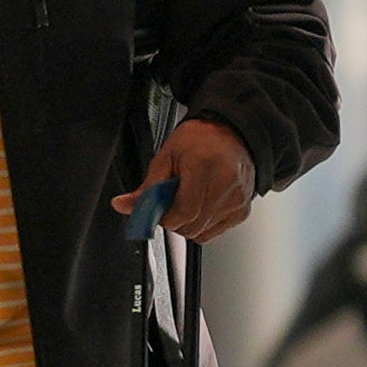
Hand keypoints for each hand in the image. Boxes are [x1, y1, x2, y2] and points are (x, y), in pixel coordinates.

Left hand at [114, 115, 257, 242]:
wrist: (230, 134)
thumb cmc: (200, 140)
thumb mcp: (166, 157)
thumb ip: (147, 188)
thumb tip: (124, 205)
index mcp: (203, 166)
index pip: (183, 212)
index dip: (165, 218)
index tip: (157, 212)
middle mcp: (225, 185)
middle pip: (192, 226)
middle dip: (174, 221)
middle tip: (170, 203)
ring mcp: (236, 200)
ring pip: (202, 232)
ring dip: (188, 223)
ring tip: (187, 200)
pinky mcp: (242, 211)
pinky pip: (214, 231)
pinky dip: (203, 224)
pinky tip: (201, 205)